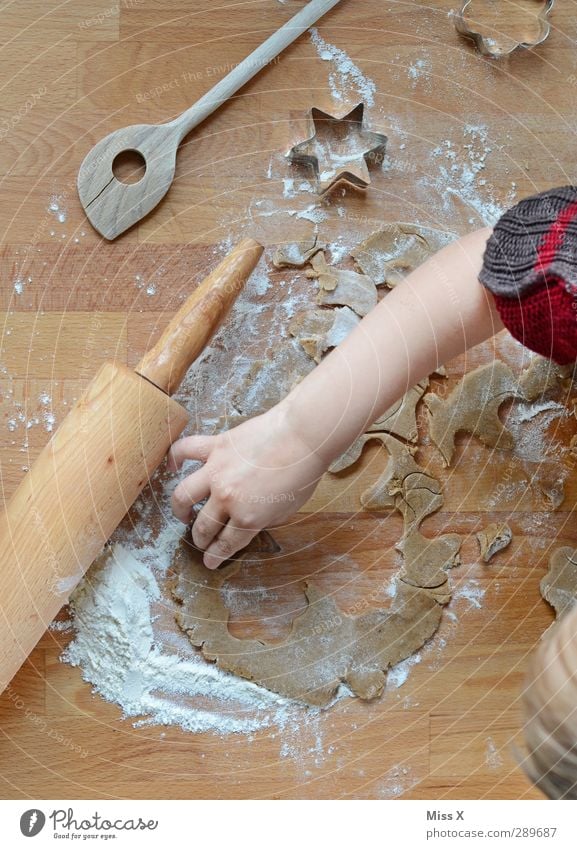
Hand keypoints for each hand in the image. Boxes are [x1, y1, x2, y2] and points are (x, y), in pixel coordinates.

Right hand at [167, 404, 326, 568]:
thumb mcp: (289, 510)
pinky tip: (173, 467)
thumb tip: (253, 520)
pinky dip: (174, 458)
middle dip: (200, 539)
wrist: (302, 435)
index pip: (226, 544)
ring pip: (184, 495)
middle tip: (201, 540)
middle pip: (204, 526)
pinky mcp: (215, 447)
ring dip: (180, 509)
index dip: (216, 556)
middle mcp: (227, 498)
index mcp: (248, 517)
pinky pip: (185, 451)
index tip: (209, 561)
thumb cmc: (302, 472)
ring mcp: (216, 472)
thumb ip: (266, 520)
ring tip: (183, 513)